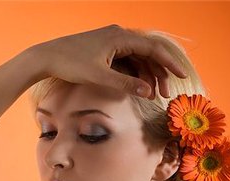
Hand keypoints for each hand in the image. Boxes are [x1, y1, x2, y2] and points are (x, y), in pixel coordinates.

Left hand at [29, 24, 187, 98]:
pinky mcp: (106, 50)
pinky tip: (139, 88)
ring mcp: (113, 42)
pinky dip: (135, 74)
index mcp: (120, 37)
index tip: (182, 75)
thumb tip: (148, 92)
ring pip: (139, 58)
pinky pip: (128, 61)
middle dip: (160, 73)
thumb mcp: (99, 77)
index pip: (153, 48)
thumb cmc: (71, 64)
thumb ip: (125, 84)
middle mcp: (119, 36)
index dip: (169, 63)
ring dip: (148, 76)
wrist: (47, 57)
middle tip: (166, 93)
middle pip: (148, 53)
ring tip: (154, 95)